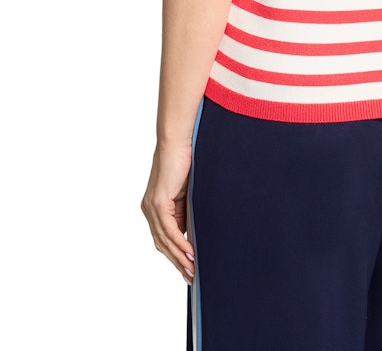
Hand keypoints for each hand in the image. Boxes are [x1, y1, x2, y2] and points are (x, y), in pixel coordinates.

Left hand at [141, 142, 195, 282]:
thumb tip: (195, 233)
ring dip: (179, 257)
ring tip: (193, 270)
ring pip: (164, 240)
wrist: (178, 140)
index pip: (164, 239)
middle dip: (177, 263)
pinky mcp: (158, 201)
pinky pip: (168, 229)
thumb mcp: (187, 192)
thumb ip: (187, 211)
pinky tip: (190, 253)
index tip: (189, 270)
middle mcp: (149, 209)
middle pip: (161, 244)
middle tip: (192, 278)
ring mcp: (152, 206)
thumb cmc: (185, 160)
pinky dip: (179, 243)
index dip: (176, 256)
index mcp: (155, 207)